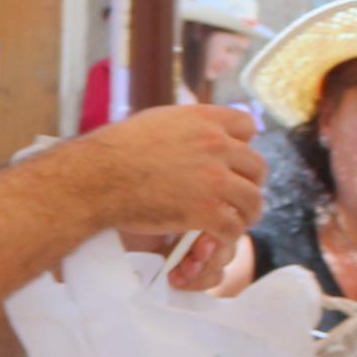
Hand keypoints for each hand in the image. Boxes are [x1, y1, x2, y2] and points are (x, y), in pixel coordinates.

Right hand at [71, 103, 265, 284]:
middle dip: (251, 181)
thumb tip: (195, 129)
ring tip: (241, 219)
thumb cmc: (118, 148)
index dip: (244, 144)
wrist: (99, 176)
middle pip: (257, 165)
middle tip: (241, 193)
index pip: (248, 126)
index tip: (234, 159)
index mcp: (205, 119)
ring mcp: (213, 179)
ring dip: (249, 211)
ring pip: (253, 199)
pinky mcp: (205, 211)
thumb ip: (186, 124)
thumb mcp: (158, 120)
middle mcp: (216, 145)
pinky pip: (234, 226)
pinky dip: (231, 234)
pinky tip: (220, 236)